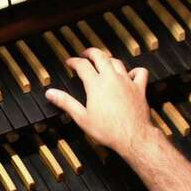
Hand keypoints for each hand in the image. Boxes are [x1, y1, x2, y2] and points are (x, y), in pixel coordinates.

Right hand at [44, 48, 164, 156]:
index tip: (70, 63)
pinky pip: (140, 72)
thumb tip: (51, 94)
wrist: (132, 136)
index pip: (82, 65)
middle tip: (85, 55)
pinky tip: (130, 74)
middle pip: (101, 56)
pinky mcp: (139, 88)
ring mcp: (127, 82)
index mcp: (96, 85)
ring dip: (109, 60)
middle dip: (91, 53)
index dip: (74, 62)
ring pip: (117, 62)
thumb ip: (66, 103)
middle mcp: (112, 79)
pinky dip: (134, 70)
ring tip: (104, 62)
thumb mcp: (81, 118)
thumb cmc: (108, 130)